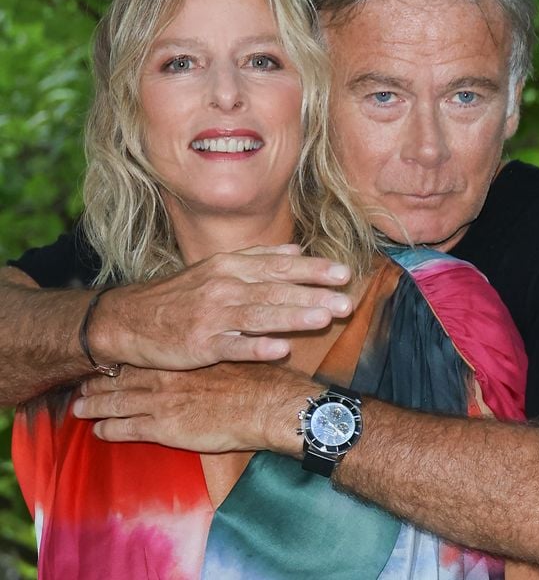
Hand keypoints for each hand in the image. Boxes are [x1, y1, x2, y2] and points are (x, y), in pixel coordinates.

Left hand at [73, 363, 314, 454]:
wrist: (264, 403)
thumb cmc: (252, 379)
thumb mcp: (226, 355)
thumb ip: (204, 356)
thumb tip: (198, 352)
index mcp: (178, 358)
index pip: (139, 358)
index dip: (118, 361)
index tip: (104, 362)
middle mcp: (163, 376)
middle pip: (120, 379)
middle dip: (97, 383)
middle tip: (80, 386)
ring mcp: (160, 402)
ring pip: (117, 403)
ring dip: (95, 406)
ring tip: (79, 409)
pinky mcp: (164, 428)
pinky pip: (127, 430)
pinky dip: (109, 430)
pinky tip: (99, 432)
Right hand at [91, 244, 352, 369]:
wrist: (131, 318)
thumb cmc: (179, 295)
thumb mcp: (215, 268)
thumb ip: (257, 258)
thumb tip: (296, 249)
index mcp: (231, 267)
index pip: (279, 266)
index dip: (313, 270)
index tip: (344, 273)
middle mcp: (224, 286)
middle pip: (275, 289)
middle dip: (314, 295)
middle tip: (347, 301)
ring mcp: (212, 315)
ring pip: (259, 315)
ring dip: (293, 316)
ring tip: (324, 319)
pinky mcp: (200, 344)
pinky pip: (233, 346)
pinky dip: (256, 347)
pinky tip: (280, 350)